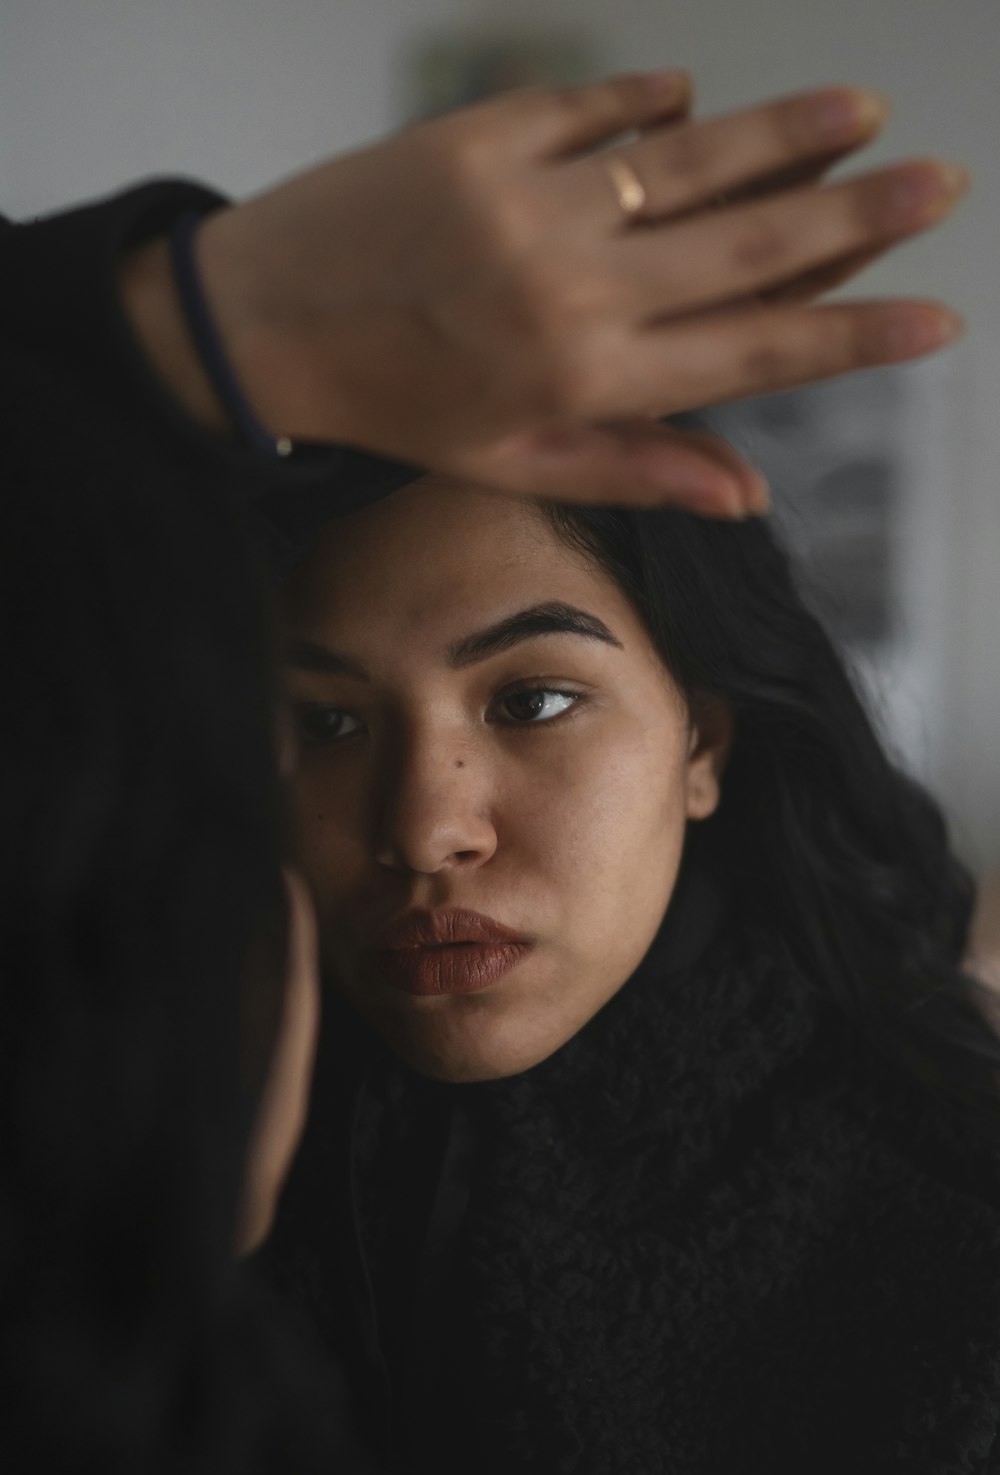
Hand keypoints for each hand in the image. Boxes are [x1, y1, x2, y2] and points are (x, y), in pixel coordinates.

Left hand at [128, 72, 968, 514]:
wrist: (260, 325)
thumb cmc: (393, 407)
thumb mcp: (512, 465)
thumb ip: (635, 467)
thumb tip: (747, 492)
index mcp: (589, 379)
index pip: (753, 354)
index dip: (852, 337)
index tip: (933, 321)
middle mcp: (576, 287)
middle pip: (748, 247)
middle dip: (858, 218)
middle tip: (940, 185)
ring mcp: (533, 201)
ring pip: (691, 163)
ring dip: (786, 136)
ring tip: (861, 116)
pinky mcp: (484, 135)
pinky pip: (597, 104)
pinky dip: (651, 99)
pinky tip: (694, 97)